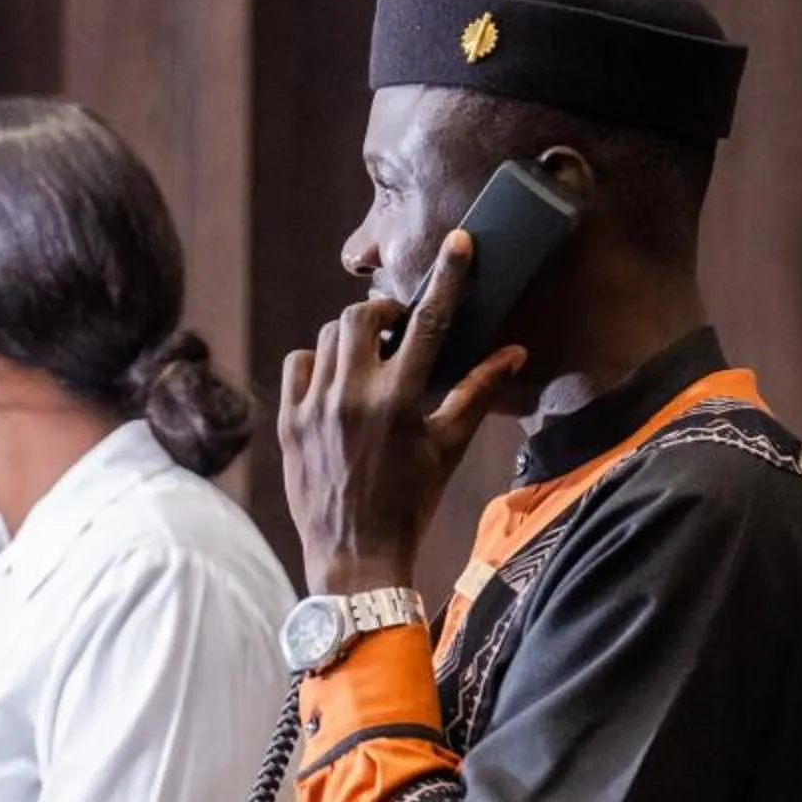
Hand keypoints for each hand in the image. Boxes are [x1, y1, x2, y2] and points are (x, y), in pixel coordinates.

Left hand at [278, 228, 527, 594]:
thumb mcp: (448, 447)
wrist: (355, 558)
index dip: (447, 276)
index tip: (458, 244)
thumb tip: (514, 352)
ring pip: (329, 336)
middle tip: (397, 325)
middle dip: (382, 311)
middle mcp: (353, 396)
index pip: (428, 320)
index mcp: (401, 400)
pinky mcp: (288, 422)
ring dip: (353, 337)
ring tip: (371, 359)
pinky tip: (335, 382)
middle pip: (362, 315)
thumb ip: (477, 393)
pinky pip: (298, 363)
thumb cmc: (411, 503)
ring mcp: (314, 408)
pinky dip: (318, 362)